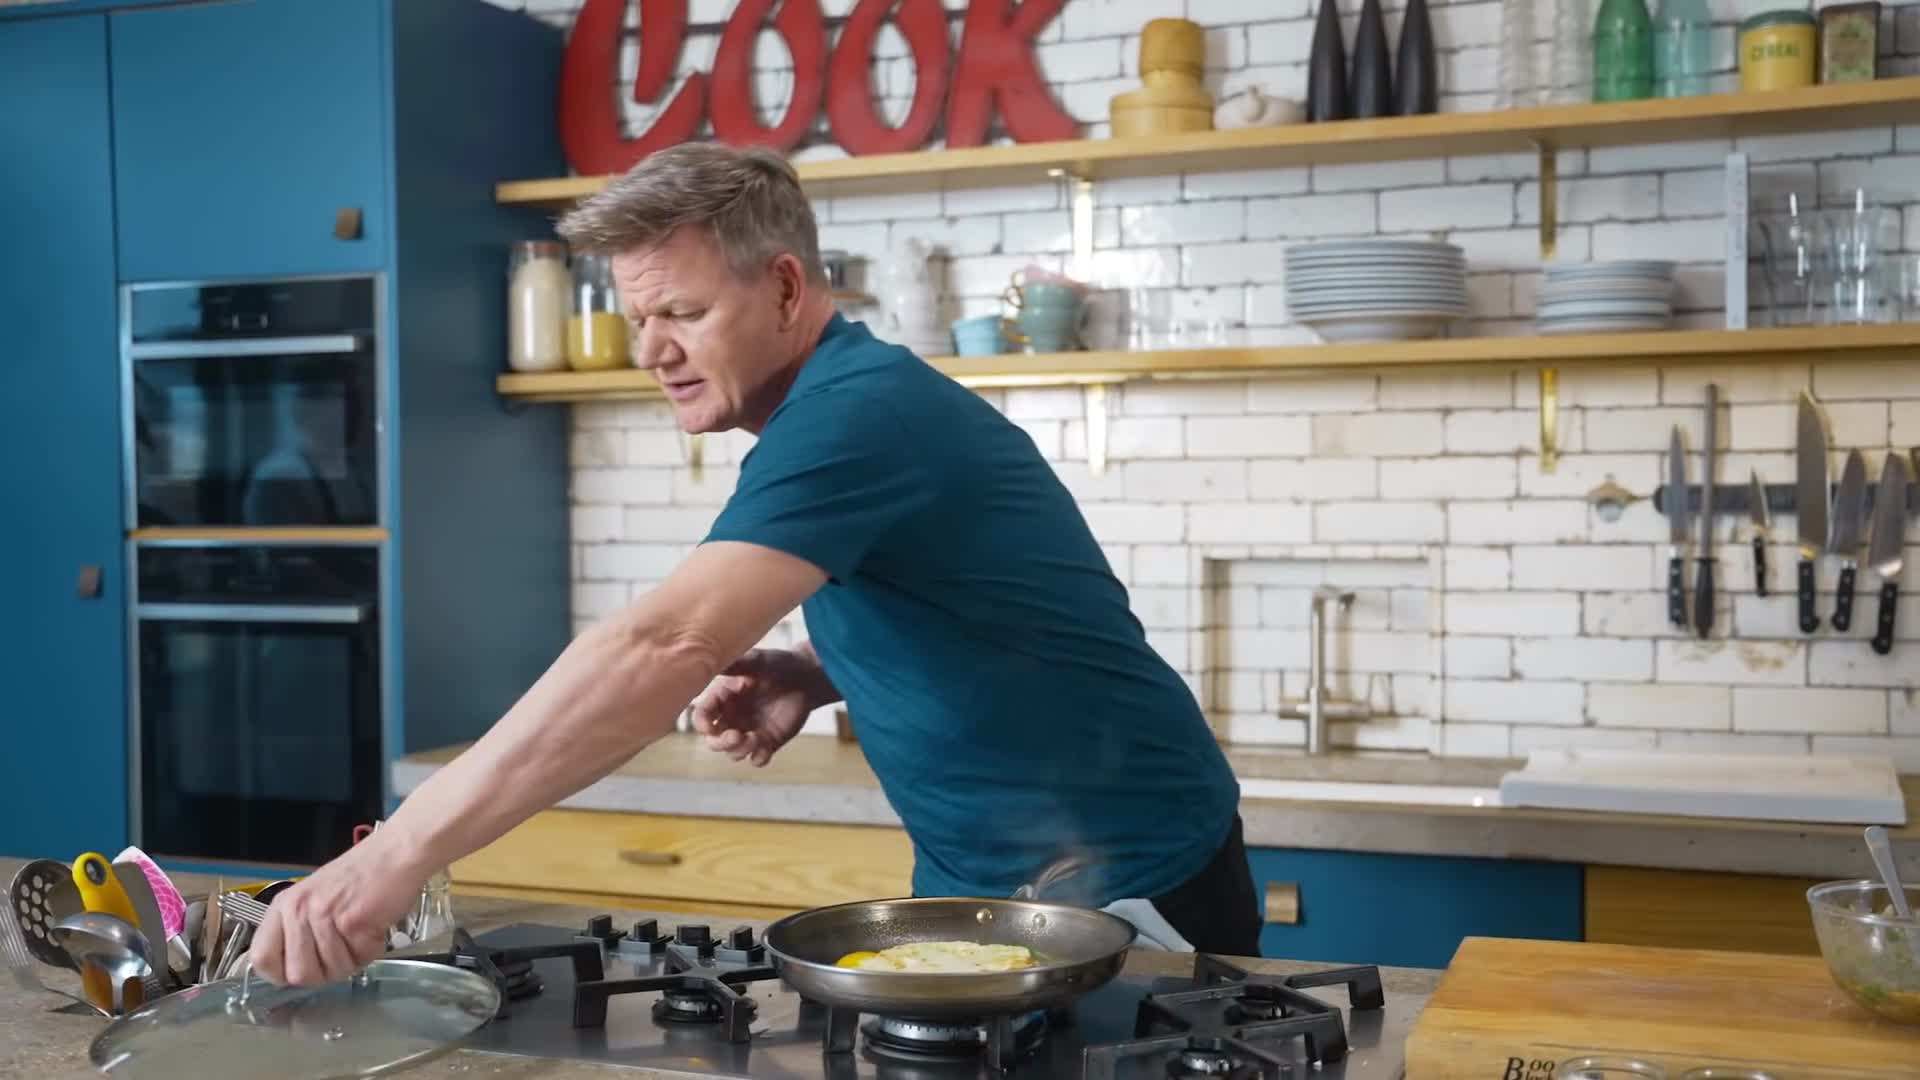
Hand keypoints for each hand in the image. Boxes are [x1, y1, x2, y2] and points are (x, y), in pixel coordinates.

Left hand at [249, 831, 427, 986]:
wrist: (396, 852)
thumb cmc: (362, 875)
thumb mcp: (315, 897)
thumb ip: (298, 931)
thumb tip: (293, 971)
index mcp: (285, 905)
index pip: (261, 958)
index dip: (280, 974)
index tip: (300, 970)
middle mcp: (299, 910)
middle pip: (298, 974)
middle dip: (324, 973)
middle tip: (341, 955)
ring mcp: (325, 916)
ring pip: (332, 970)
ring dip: (352, 960)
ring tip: (361, 934)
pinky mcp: (354, 921)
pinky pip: (359, 958)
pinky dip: (371, 950)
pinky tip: (374, 929)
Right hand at [690, 648, 824, 765]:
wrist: (806, 677)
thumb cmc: (778, 664)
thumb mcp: (758, 661)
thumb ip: (736, 665)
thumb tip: (714, 664)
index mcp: (722, 698)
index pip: (702, 714)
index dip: (701, 723)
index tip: (709, 726)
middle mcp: (732, 718)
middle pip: (713, 740)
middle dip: (720, 743)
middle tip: (736, 736)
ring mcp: (749, 731)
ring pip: (733, 752)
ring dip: (739, 751)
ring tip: (754, 739)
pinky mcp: (768, 742)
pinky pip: (757, 758)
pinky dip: (758, 759)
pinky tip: (764, 753)